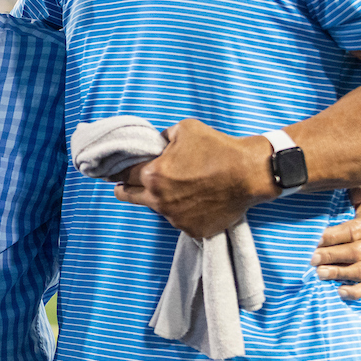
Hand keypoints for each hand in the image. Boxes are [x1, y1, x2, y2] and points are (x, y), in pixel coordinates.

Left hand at [115, 119, 274, 238]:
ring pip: (155, 208)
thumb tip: (153, 145)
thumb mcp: (182, 129)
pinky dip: (180, 210)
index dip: (116, 170)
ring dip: (157, 198)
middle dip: (125, 187)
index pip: (122, 174)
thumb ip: (161, 138)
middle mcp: (160, 200)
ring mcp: (176, 218)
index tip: (110, 171)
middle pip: (128, 196)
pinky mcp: (193, 230)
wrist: (250, 173)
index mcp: (153, 176)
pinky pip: (178, 219)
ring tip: (174, 187)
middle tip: (126, 182)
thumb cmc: (217, 148)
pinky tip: (192, 199)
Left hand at [310, 186, 360, 299]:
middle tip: (310, 259)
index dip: (330, 236)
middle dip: (330, 256)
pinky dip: (355, 292)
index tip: (312, 239)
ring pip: (359, 271)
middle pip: (353, 253)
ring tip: (319, 274)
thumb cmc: (352, 216)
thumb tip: (352, 186)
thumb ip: (350, 196)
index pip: (350, 231)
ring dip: (339, 273)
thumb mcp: (354, 203)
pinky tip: (339, 292)